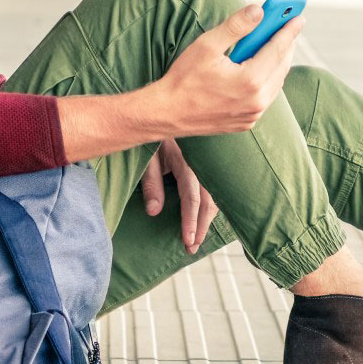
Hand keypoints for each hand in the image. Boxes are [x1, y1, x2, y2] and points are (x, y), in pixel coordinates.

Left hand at [141, 138, 217, 253]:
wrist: (166, 115)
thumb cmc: (153, 137)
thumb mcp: (146, 158)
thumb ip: (151, 183)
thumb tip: (154, 212)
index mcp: (187, 161)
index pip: (192, 196)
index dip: (190, 220)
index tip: (187, 241)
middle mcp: (202, 165)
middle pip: (209, 201)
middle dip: (201, 227)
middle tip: (192, 248)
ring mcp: (207, 165)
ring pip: (216, 196)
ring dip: (207, 219)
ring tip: (197, 239)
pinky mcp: (208, 166)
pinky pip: (216, 189)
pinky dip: (212, 206)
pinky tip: (205, 219)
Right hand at [149, 4, 304, 137]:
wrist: (166, 113)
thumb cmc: (184, 78)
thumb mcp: (207, 45)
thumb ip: (236, 26)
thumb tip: (259, 10)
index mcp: (250, 80)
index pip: (278, 49)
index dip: (289, 30)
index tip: (299, 17)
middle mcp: (257, 100)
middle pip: (281, 66)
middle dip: (286, 44)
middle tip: (288, 26)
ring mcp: (253, 114)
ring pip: (276, 83)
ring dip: (278, 62)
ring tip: (276, 44)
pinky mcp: (247, 122)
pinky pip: (266, 97)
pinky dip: (268, 79)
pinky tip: (261, 67)